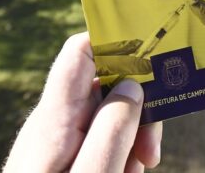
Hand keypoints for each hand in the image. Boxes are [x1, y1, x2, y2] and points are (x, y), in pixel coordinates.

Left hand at [3, 33, 161, 172]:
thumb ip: (114, 129)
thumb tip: (131, 85)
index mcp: (54, 118)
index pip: (80, 52)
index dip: (115, 45)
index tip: (152, 64)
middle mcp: (52, 122)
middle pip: (102, 86)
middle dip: (135, 110)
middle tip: (150, 154)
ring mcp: (55, 142)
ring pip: (105, 116)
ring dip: (130, 139)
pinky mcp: (61, 160)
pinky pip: (97, 141)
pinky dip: (117, 156)